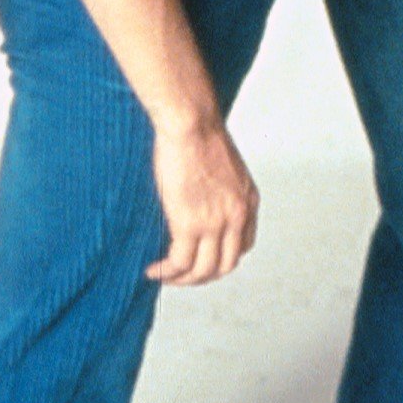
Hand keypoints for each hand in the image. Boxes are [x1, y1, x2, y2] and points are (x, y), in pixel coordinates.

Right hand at [145, 119, 259, 285]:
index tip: (203, 257)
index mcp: (248, 201)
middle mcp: (237, 216)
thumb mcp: (223, 165)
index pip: (244, 245)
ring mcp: (215, 222)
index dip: (222, 257)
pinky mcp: (189, 224)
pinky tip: (154, 270)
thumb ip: (219, 187)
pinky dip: (167, 272)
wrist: (191, 123)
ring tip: (164, 276)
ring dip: (182, 279)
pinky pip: (180, 262)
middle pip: (226, 264)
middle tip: (181, 274)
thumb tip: (201, 196)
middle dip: (203, 276)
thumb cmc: (200, 134)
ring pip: (203, 270)